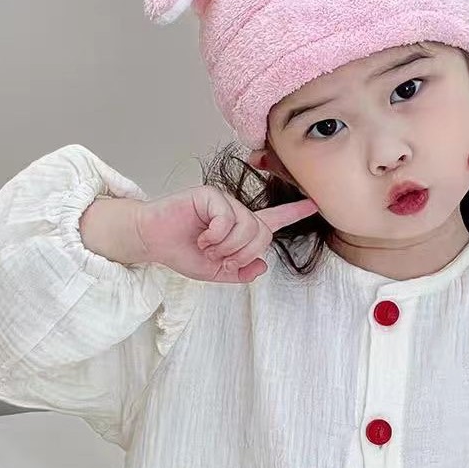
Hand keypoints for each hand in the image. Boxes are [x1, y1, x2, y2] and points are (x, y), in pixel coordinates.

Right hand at [136, 185, 318, 282]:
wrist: (152, 240)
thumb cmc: (181, 251)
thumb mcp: (214, 272)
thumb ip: (239, 272)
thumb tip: (261, 267)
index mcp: (241, 228)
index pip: (274, 220)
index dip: (295, 213)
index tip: (316, 204)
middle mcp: (237, 212)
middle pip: (262, 234)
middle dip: (242, 254)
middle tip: (218, 258)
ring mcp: (225, 202)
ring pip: (247, 227)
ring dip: (226, 247)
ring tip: (207, 248)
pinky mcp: (210, 195)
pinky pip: (228, 218)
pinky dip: (216, 236)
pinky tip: (202, 238)